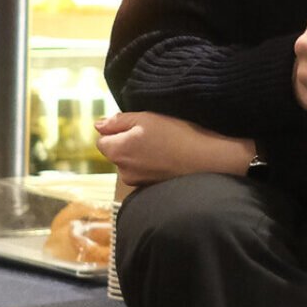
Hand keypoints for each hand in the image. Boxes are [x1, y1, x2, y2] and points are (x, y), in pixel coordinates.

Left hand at [94, 111, 255, 186]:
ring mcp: (137, 183)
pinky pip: (144, 173)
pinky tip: (168, 160)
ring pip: (130, 163)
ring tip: (164, 148)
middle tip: (153, 135)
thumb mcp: (147, 118)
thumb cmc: (178, 135)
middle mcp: (122, 171)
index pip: (102, 140)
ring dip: (140, 156)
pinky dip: (151, 167)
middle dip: (128, 144)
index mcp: (117, 151)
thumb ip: (119, 121)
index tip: (138, 126)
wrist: (207, 160)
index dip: (118, 131)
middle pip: (116, 153)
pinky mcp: (151, 189)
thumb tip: (98, 126)